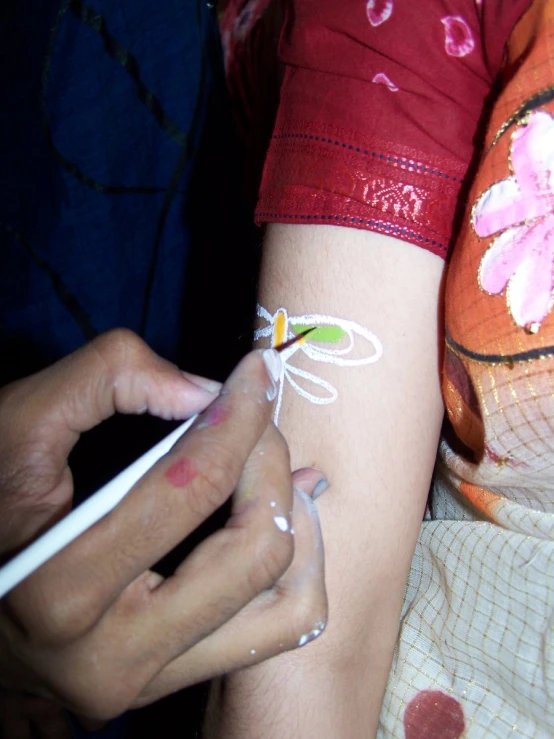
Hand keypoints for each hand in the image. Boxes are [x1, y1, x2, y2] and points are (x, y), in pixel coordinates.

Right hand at [0, 329, 326, 724]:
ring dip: (295, 520)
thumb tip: (207, 392)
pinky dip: (296, 566)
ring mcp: (144, 684)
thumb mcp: (17, 422)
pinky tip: (277, 514)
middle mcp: (110, 660)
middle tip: (255, 419)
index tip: (258, 370)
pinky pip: (276, 631)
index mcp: (59, 591)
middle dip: (269, 464)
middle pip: (255, 552)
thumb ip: (105, 378)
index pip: (192, 489)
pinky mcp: (165, 684)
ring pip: (288, 608)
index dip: (240, 417)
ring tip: (272, 467)